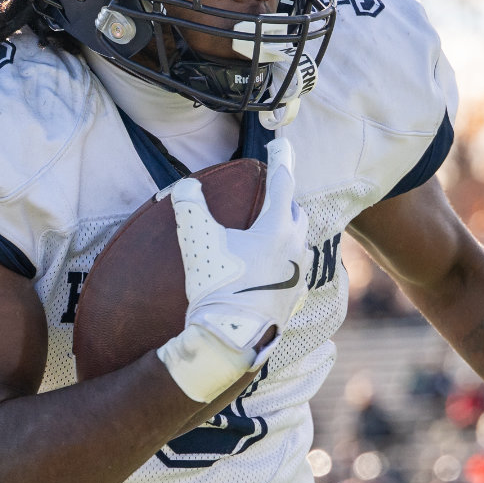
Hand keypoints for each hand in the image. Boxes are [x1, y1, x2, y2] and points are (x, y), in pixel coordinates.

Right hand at [156, 139, 309, 401]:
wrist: (231, 339)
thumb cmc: (218, 286)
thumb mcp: (198, 240)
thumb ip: (190, 206)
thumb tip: (184, 186)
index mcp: (277, 228)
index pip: (283, 183)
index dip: (280, 160)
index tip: (280, 143)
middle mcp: (296, 248)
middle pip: (295, 212)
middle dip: (285, 197)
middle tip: (274, 189)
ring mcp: (299, 276)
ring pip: (299, 242)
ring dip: (287, 230)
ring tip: (273, 228)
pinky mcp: (295, 300)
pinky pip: (295, 271)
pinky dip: (285, 262)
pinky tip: (275, 269)